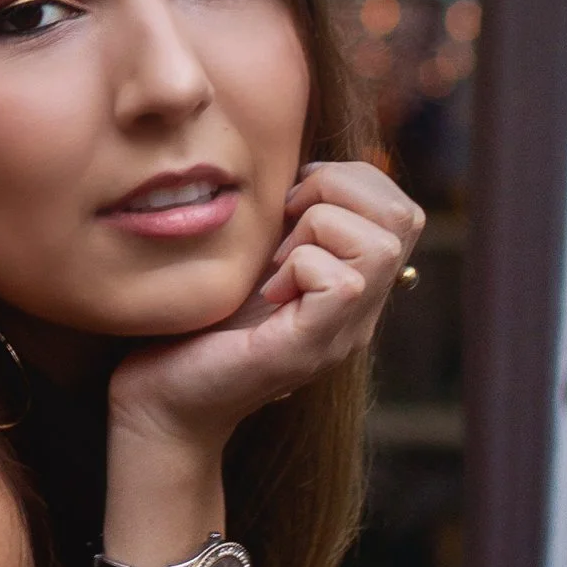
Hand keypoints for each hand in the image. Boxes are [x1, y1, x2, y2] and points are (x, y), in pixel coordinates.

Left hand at [107, 157, 423, 458]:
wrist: (160, 399)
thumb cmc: (196, 322)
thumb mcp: (252, 255)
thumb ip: (286, 221)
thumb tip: (306, 168)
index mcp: (352, 282)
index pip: (402, 207)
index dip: (349, 180)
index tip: (289, 201)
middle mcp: (360, 310)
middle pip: (405, 216)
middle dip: (337, 191)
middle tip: (284, 223)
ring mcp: (341, 334)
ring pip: (380, 245)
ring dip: (317, 229)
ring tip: (276, 260)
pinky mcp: (310, 349)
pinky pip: (343, 282)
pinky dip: (299, 266)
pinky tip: (267, 290)